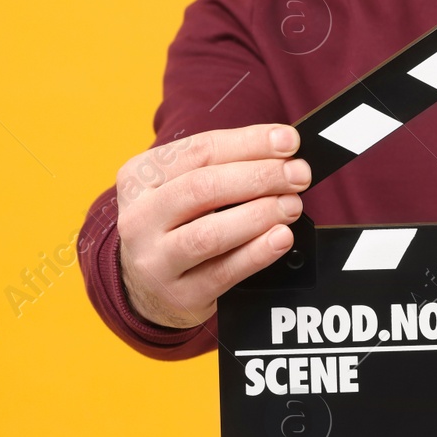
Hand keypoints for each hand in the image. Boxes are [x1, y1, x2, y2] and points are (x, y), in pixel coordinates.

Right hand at [115, 125, 310, 327]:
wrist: (147, 287)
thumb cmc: (175, 225)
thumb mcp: (181, 188)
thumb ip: (224, 167)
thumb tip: (282, 151)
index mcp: (138, 178)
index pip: (199, 150)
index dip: (250, 143)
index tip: (289, 141)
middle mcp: (139, 218)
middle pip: (203, 188)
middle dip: (259, 177)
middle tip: (298, 174)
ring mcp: (155, 260)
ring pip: (210, 234)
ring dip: (260, 215)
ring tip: (291, 205)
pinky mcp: (180, 295)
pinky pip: (224, 273)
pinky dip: (258, 253)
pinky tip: (281, 238)